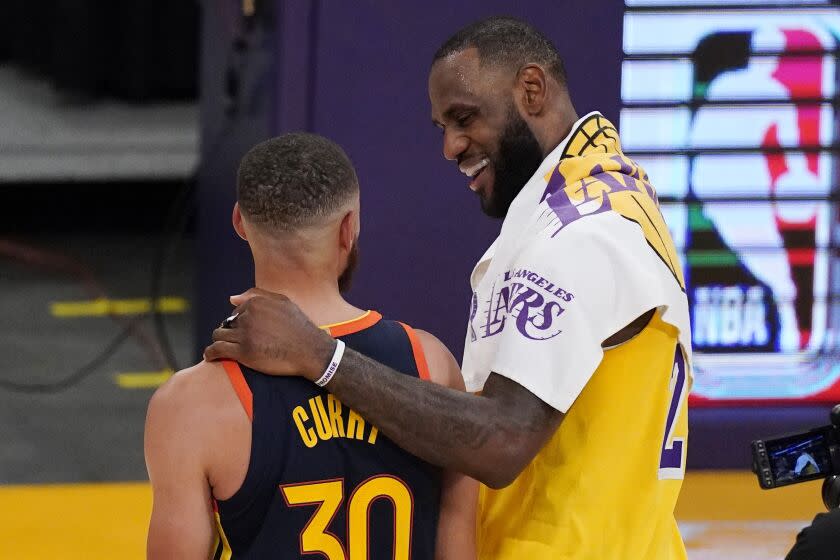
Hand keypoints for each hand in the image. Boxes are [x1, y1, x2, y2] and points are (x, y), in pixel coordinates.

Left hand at [203, 288, 335, 380]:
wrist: (309, 350)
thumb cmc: (299, 326)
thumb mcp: (283, 302)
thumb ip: (257, 295)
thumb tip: (232, 298)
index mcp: (256, 303)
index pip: (236, 311)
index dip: (239, 322)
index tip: (244, 331)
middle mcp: (248, 316)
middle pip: (227, 323)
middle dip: (230, 331)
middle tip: (236, 341)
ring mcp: (244, 335)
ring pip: (219, 335)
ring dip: (218, 340)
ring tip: (219, 348)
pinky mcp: (243, 353)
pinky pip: (218, 350)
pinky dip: (210, 353)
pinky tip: (210, 356)